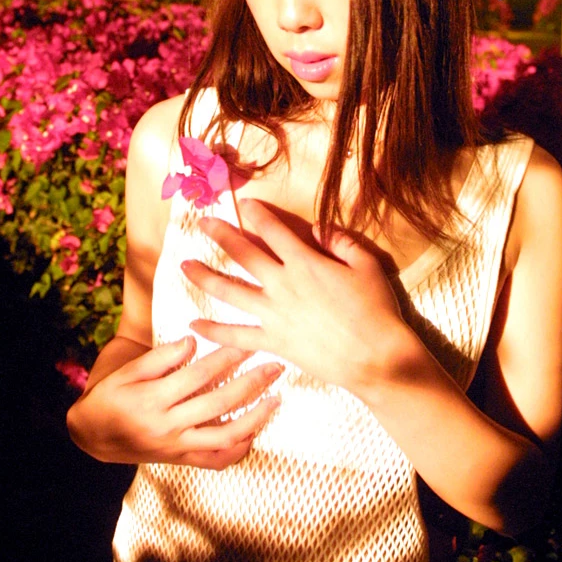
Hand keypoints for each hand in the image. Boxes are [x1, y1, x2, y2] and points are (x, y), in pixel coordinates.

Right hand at [67, 334, 282, 468]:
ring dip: (255, 418)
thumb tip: (192, 341)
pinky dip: (239, 449)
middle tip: (275, 365)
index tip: (249, 341)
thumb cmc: (110, 396)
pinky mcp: (180, 460)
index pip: (199, 375)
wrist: (91, 436)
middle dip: (251, 382)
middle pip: (219, 403)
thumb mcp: (126, 371)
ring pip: (225, 437)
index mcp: (152, 400)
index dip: (227, 356)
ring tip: (276, 398)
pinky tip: (256, 432)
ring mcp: (176, 447)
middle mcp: (167, 427)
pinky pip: (216, 460)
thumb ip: (160, 357)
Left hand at [181, 199, 408, 393]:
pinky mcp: (273, 341)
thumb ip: (341, 241)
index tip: (245, 203)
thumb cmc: (376, 310)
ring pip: (229, 291)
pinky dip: (213, 331)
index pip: (273, 230)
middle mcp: (283, 284)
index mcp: (305, 262)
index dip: (257, 213)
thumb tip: (320, 228)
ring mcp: (274, 314)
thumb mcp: (367, 265)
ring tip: (184, 266)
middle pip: (243, 253)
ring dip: (204, 276)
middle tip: (202, 223)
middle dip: (220, 234)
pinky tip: (193, 325)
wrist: (376, 358)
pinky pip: (236, 335)